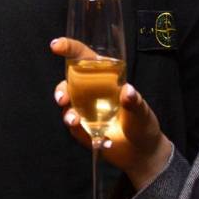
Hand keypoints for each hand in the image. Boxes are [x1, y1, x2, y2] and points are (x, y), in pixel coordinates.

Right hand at [50, 37, 172, 190]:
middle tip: (63, 98)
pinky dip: (80, 130)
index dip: (69, 48)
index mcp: (103, 76)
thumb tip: (128, 91)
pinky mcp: (82, 128)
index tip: (56, 46)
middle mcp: (89, 90)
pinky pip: (74, 126)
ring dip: (66, 111)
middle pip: (67, 82)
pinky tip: (97, 138)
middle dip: (61, 89)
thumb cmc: (142, 123)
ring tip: (74, 120)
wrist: (141, 153)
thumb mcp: (142, 110)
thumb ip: (134, 101)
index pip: (83, 57)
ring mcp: (84, 109)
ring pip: (66, 104)